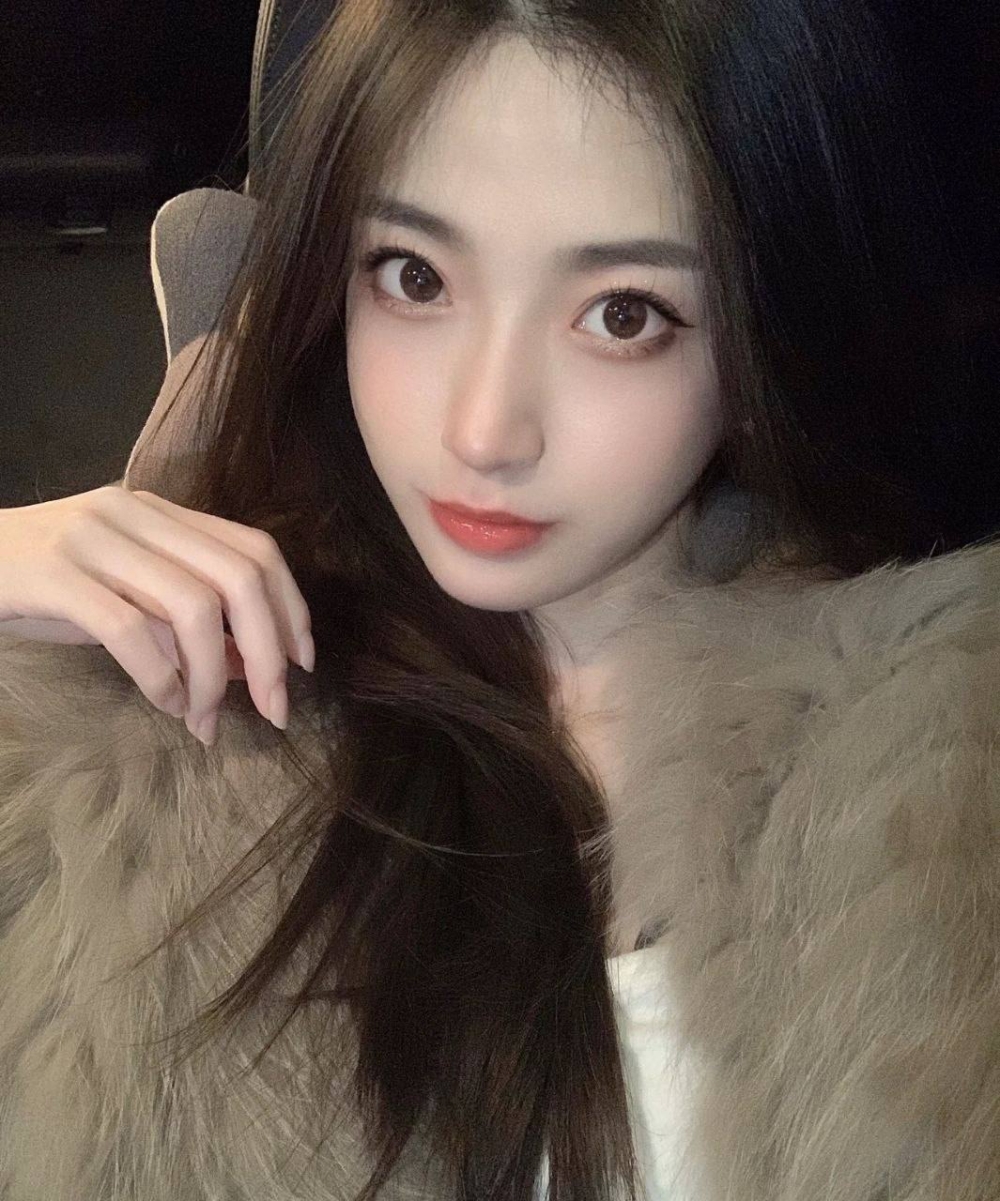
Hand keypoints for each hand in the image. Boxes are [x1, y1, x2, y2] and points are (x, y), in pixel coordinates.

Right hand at [0, 485, 313, 745]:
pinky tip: (166, 706)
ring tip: (205, 721)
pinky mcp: (53, 574)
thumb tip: (256, 667)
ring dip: (214, 678)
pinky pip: (129, 631)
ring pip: (192, 606)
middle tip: (276, 709)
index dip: (291, 608)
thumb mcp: (126, 595)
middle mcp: (136, 513)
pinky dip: (161, 678)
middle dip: (269, 651)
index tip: (301, 664)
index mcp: (162, 513)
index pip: (255, 550)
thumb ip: (187, 620)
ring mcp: (93, 539)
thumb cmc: (44, 588)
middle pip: (239, 577)